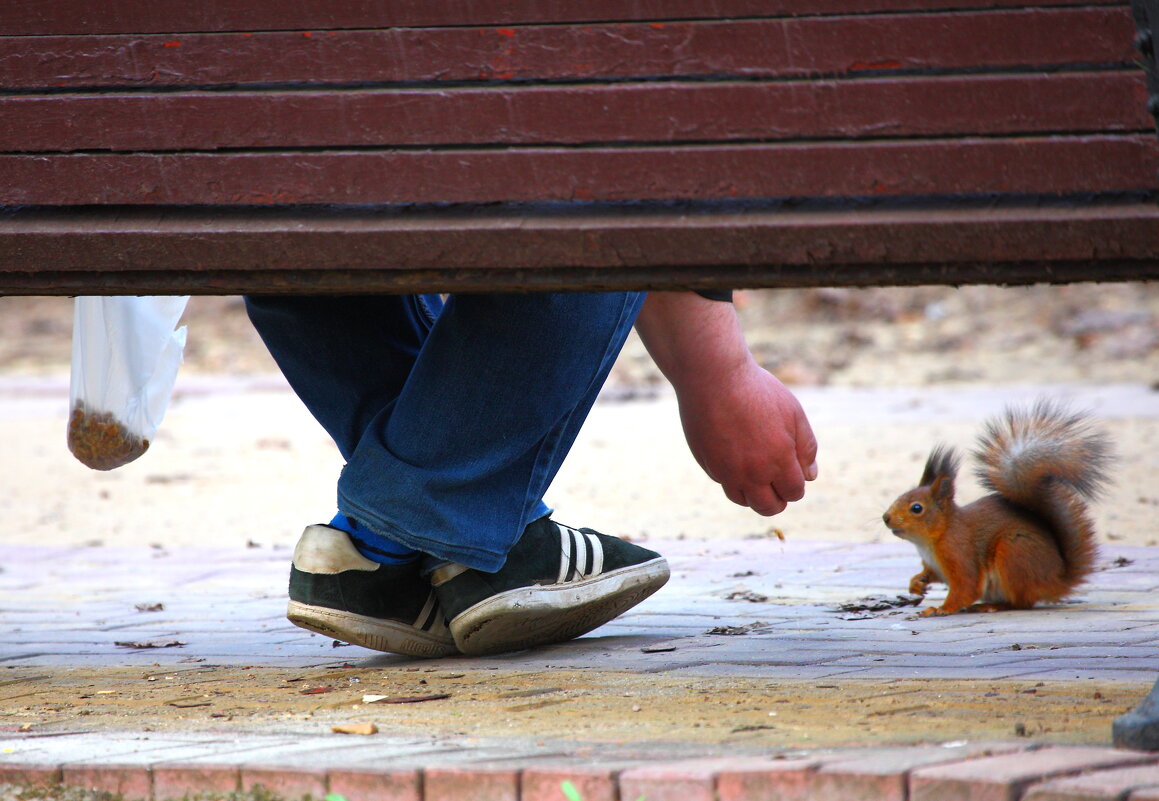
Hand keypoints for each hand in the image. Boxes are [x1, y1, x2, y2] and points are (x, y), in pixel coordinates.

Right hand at [633, 291, 817, 515]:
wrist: (712, 377)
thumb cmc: (757, 390)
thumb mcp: (792, 412)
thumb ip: (806, 447)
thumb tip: (810, 476)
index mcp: (778, 460)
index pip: (794, 493)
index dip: (796, 485)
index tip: (792, 472)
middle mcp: (752, 472)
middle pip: (769, 507)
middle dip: (778, 499)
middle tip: (776, 482)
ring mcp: (726, 471)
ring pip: (743, 500)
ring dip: (753, 493)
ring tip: (756, 473)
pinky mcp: (707, 464)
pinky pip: (724, 483)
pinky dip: (733, 478)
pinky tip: (736, 457)